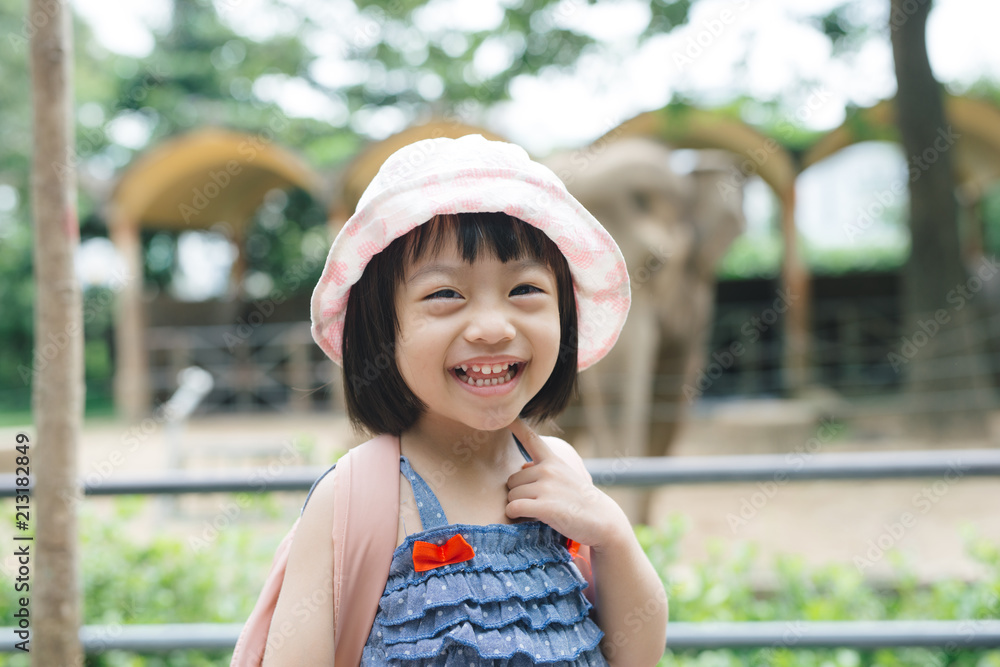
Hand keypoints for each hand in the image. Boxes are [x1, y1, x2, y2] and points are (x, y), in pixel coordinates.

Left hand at [505, 418, 628, 549]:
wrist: (604, 521)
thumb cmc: (581, 500)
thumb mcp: (565, 477)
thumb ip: (543, 468)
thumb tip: (523, 465)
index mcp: (553, 461)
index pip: (531, 439)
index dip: (516, 425)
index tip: (506, 415)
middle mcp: (548, 470)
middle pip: (512, 480)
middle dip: (519, 493)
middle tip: (538, 502)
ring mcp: (547, 488)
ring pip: (511, 495)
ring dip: (518, 506)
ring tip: (537, 512)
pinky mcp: (545, 507)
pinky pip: (514, 507)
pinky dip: (514, 514)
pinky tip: (524, 518)